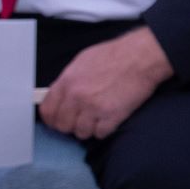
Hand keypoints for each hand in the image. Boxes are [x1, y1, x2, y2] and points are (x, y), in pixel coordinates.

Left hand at [39, 27, 172, 139]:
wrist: (142, 56)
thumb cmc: (117, 54)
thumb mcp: (83, 61)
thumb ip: (69, 80)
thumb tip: (61, 94)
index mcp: (67, 82)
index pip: (47, 111)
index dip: (53, 119)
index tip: (60, 120)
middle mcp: (77, 97)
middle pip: (63, 126)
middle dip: (72, 124)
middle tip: (83, 118)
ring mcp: (94, 108)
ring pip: (81, 133)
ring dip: (90, 128)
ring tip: (100, 116)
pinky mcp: (111, 116)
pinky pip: (100, 134)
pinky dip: (105, 129)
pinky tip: (111, 117)